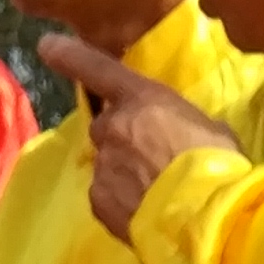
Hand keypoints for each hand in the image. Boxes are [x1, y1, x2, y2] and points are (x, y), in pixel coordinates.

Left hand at [42, 38, 241, 239]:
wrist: (203, 217)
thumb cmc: (217, 165)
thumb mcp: (210, 130)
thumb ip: (183, 125)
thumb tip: (183, 135)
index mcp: (142, 98)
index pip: (97, 68)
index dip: (70, 55)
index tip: (46, 45)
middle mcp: (114, 126)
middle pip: (106, 127)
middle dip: (122, 140)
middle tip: (152, 160)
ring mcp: (103, 164)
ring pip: (107, 165)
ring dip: (125, 175)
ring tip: (155, 195)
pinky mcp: (99, 200)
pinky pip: (105, 196)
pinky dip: (120, 204)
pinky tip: (145, 214)